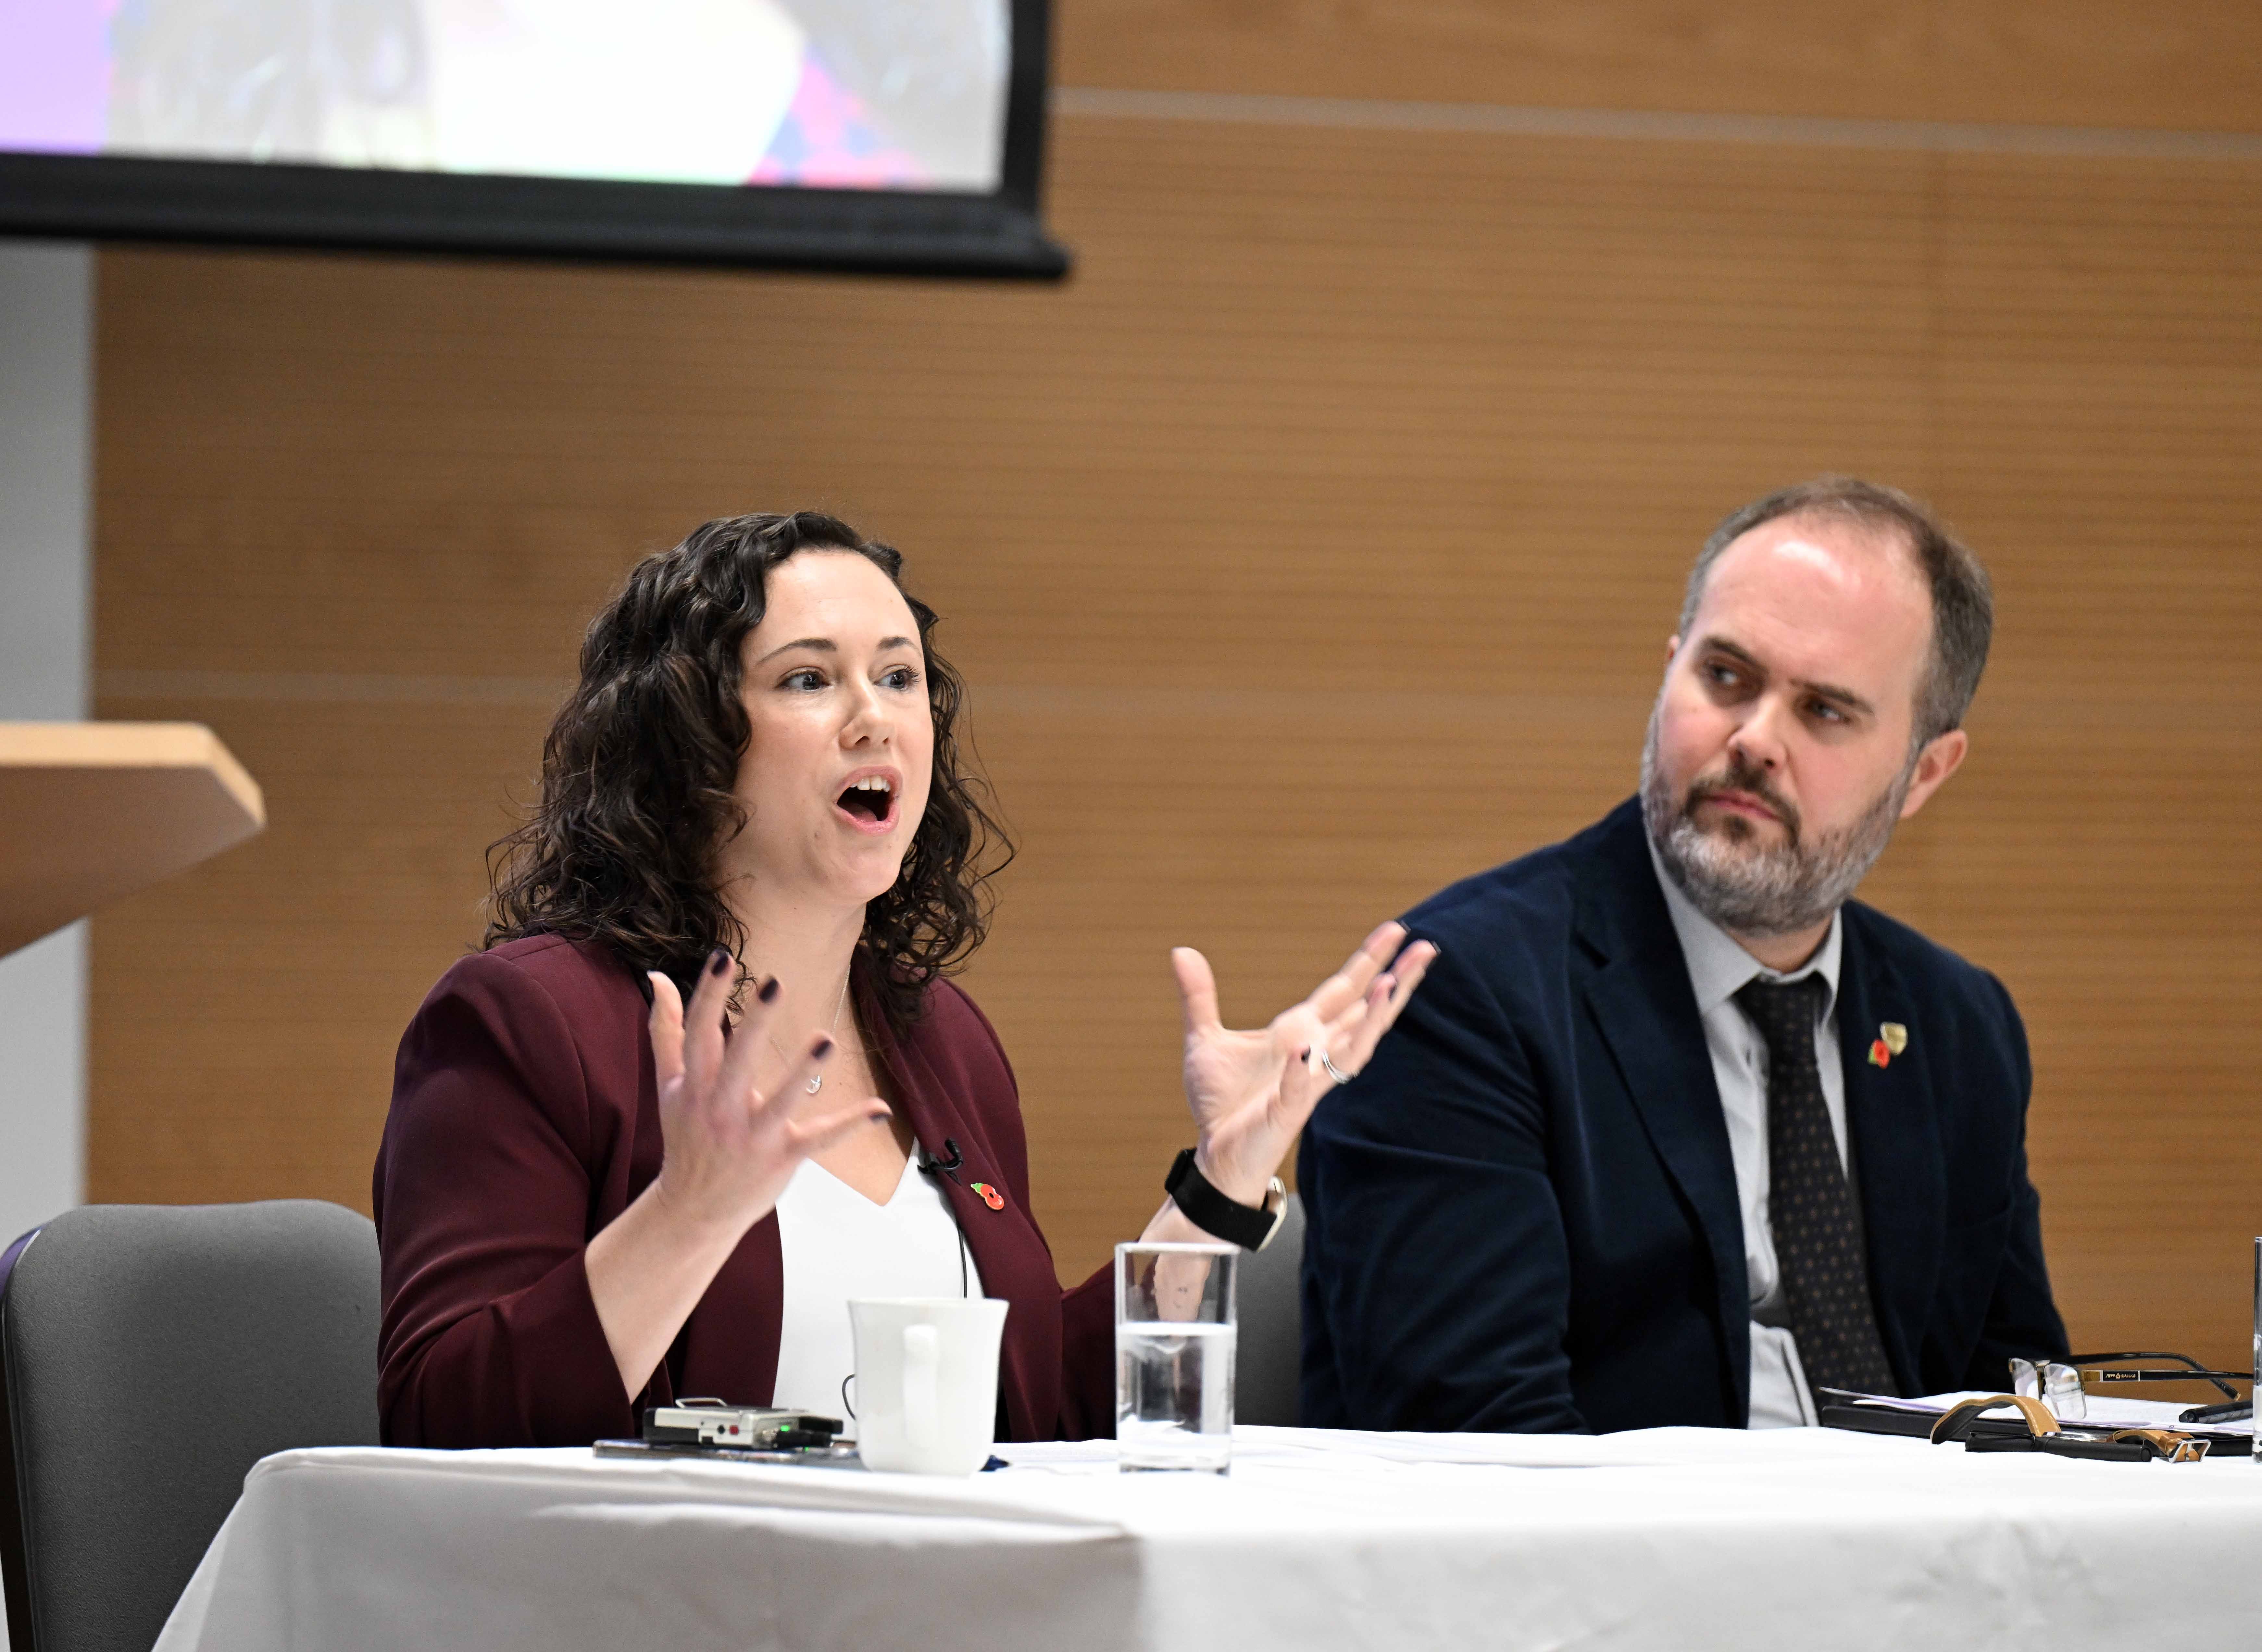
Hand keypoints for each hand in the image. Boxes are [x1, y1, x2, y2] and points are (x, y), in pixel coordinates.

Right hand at [644, 949, 889, 1236]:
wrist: (692, 1210)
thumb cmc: (687, 1136)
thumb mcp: (670, 1085)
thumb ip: (666, 1030)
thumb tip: (657, 976)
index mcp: (694, 1087)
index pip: (698, 1034)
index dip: (707, 995)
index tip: (722, 956)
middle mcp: (721, 1110)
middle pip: (737, 1062)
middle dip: (754, 1025)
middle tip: (774, 984)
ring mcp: (753, 1137)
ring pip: (780, 1103)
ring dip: (804, 1072)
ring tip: (827, 1038)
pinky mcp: (783, 1158)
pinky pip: (819, 1140)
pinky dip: (849, 1126)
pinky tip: (880, 1109)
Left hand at [1171, 922, 1435, 1205]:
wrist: (1214, 1155)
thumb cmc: (1221, 1102)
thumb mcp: (1204, 1039)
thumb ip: (1199, 996)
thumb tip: (1181, 950)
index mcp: (1300, 1031)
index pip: (1344, 990)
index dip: (1369, 959)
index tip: (1397, 929)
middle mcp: (1314, 1053)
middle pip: (1365, 1013)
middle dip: (1396, 982)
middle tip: (1426, 948)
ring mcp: (1306, 1084)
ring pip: (1350, 1050)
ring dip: (1371, 1020)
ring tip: (1390, 985)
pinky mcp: (1285, 1112)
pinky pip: (1299, 1090)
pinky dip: (1302, 1071)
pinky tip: (1305, 1050)